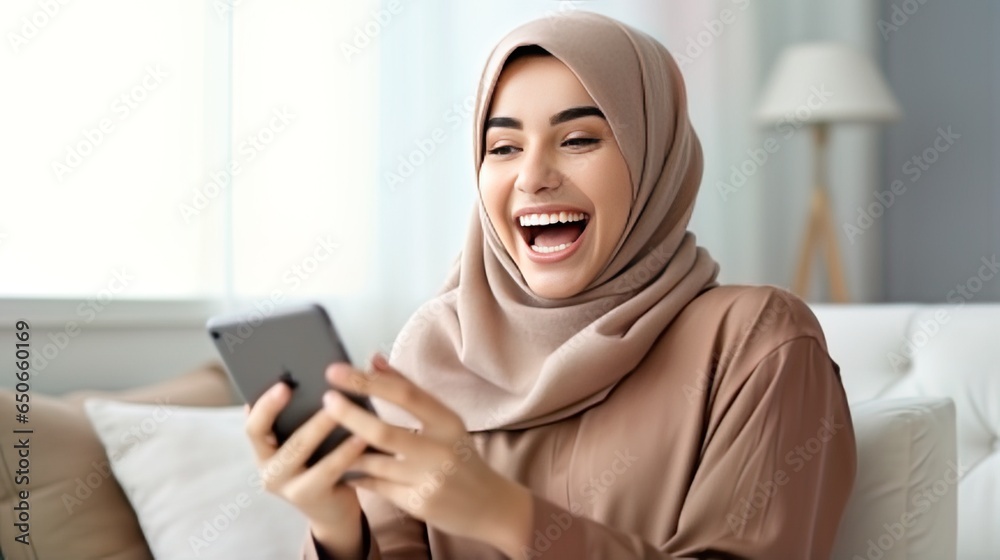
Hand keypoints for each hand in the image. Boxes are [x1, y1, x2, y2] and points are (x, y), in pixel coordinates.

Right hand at [244, 382, 368, 557]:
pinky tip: (362, 438)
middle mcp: (269, 469)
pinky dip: (345, 451)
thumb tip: (311, 374)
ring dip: (323, 427)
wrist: (333, 510)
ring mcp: (287, 486)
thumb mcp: (305, 441)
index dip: (265, 406)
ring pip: (301, 451)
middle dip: (298, 410)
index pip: (253, 427)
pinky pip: (328, 470)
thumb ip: (300, 415)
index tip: (283, 385)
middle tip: (325, 393)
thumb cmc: (320, 462)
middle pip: (279, 438)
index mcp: (264, 449)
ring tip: (344, 409)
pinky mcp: (310, 496)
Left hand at [323, 354, 533, 556]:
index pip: (404, 394)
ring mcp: (429, 480)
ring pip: (374, 462)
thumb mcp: (444, 420)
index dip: (367, 382)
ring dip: (347, 450)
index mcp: (448, 422)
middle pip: (383, 431)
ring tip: (328, 437)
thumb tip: (373, 359)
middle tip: (326, 400)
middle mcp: (440, 450)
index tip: (336, 371)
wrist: (490, 505)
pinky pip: (377, 486)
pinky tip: (346, 469)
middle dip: (349, 415)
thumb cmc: (460, 455)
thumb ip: (408, 389)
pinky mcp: (419, 504)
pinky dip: (358, 476)